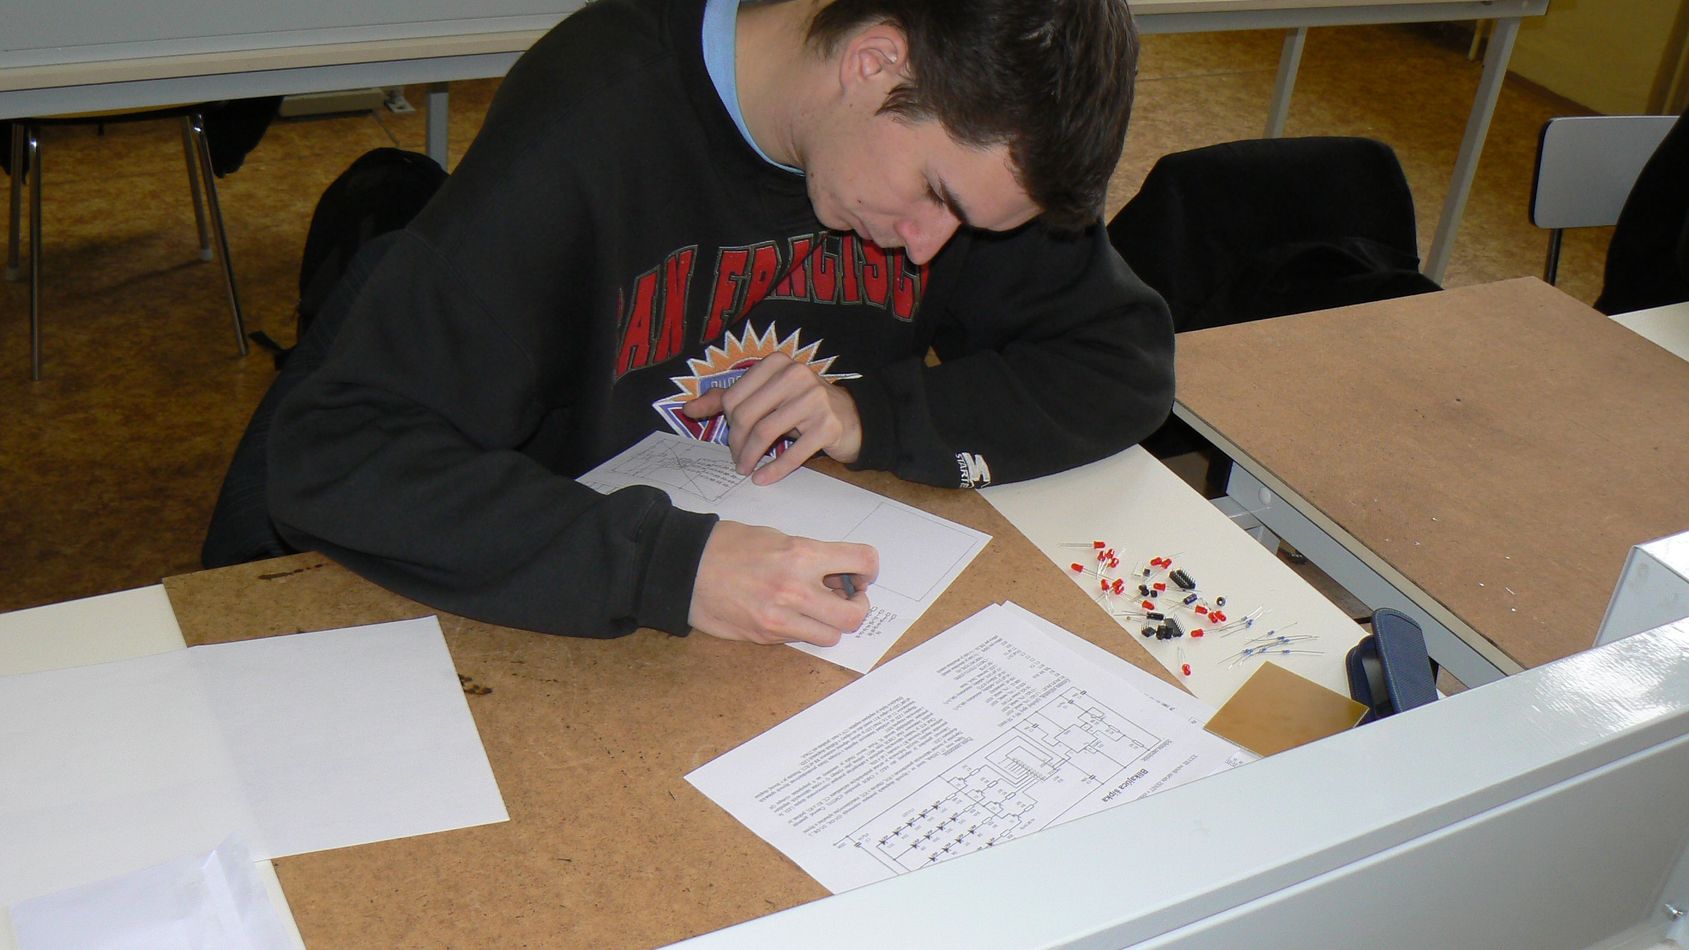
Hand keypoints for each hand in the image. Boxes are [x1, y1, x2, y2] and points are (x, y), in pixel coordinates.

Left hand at [681, 353, 861, 484]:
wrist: (852, 417)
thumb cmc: (802, 407)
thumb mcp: (767, 396)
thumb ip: (728, 399)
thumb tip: (688, 408)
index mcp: (776, 363)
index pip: (734, 396)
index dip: (727, 425)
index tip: (731, 442)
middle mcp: (795, 375)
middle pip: (747, 415)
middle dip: (737, 444)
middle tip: (737, 461)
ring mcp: (814, 399)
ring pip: (766, 432)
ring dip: (751, 457)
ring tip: (747, 470)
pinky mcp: (828, 425)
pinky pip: (793, 452)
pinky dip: (774, 469)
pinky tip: (764, 479)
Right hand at [688, 521, 878, 645]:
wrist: (685, 568)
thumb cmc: (728, 545)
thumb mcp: (776, 537)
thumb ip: (810, 555)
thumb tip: (837, 574)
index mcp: (802, 555)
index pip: (862, 561)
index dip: (870, 569)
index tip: (862, 573)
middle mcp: (796, 590)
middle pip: (855, 614)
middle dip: (858, 606)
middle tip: (847, 597)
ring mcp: (780, 619)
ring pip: (831, 635)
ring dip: (830, 623)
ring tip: (816, 608)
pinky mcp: (765, 636)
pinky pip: (801, 639)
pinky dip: (803, 629)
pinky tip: (789, 613)